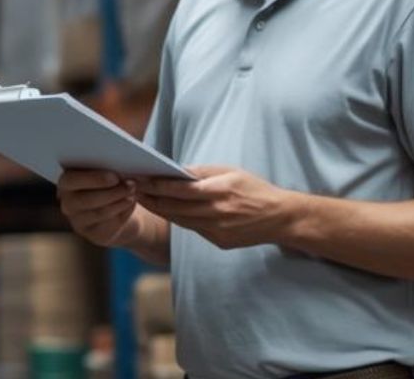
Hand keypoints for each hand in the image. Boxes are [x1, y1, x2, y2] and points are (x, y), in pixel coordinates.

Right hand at [58, 169, 143, 248]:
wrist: (116, 209)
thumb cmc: (108, 184)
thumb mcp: (104, 174)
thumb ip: (105, 171)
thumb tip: (120, 172)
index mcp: (65, 183)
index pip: (71, 180)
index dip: (93, 179)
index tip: (115, 177)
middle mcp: (68, 203)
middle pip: (86, 199)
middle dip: (111, 192)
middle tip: (130, 185)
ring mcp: (78, 221)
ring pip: (100, 212)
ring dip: (120, 202)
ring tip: (133, 193)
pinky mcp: (93, 234)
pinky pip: (109, 224)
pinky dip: (124, 212)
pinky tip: (131, 203)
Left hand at [138, 166, 299, 249]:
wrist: (280, 218)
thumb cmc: (254, 189)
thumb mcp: (230, 171)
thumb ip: (201, 172)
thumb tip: (174, 171)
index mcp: (220, 192)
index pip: (180, 190)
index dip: (157, 185)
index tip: (140, 179)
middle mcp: (217, 214)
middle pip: (175, 207)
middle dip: (151, 198)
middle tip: (132, 188)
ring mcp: (217, 231)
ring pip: (180, 220)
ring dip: (160, 210)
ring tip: (143, 198)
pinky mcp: (219, 242)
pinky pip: (193, 229)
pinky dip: (179, 219)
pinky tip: (166, 210)